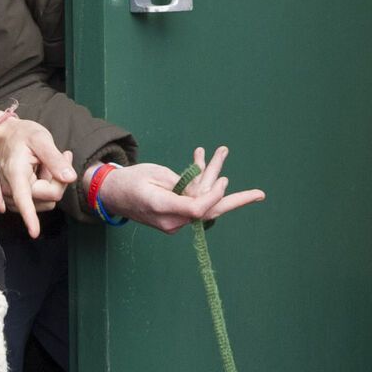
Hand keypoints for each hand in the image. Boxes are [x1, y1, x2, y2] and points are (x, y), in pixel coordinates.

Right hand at [0, 119, 75, 236]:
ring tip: (48, 163)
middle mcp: (11, 189)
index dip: (30, 217)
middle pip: (49, 197)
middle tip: (62, 156)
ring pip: (47, 201)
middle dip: (59, 180)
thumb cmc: (21, 135)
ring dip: (54, 183)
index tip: (34, 233)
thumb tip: (70, 178)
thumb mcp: (40, 139)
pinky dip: (47, 187)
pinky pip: (41, 201)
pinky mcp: (18, 199)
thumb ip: (54, 158)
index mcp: (16, 175)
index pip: (24, 199)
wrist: (3, 135)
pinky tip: (44, 170)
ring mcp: (13, 196)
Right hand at [98, 146, 264, 233]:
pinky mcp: (176, 215)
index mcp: (162, 208)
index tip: (223, 180)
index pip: (198, 209)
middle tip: (260, 194)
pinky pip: (194, 198)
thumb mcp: (155, 175)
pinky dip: (200, 180)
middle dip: (235, 200)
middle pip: (209, 211)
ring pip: (203, 200)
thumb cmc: (129, 180)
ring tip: (222, 150)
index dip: (213, 195)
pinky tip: (203, 156)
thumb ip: (183, 184)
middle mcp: (172, 220)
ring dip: (212, 175)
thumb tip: (207, 191)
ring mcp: (174, 220)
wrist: (111, 194)